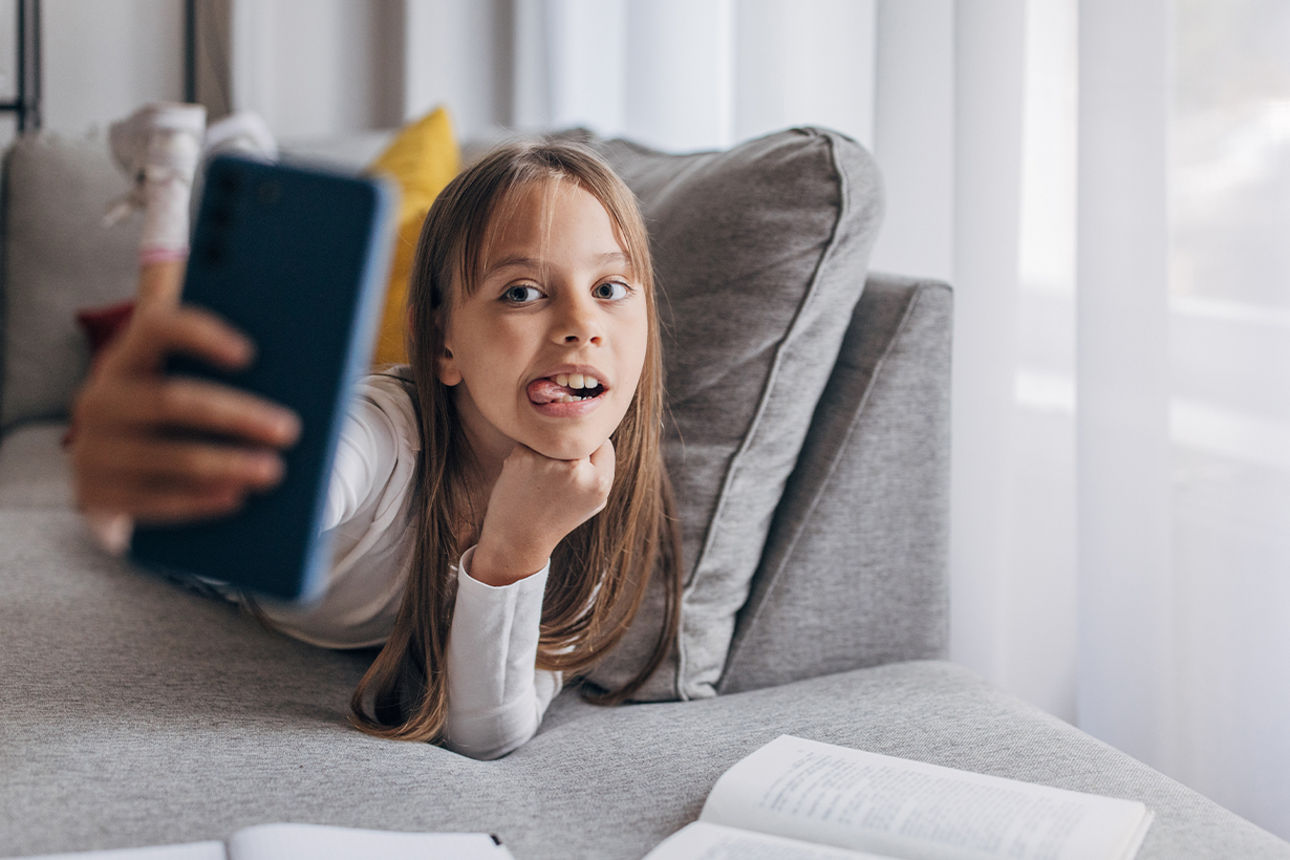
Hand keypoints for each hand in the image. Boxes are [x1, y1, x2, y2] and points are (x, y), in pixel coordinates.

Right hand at [71, 302, 300, 525]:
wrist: (105, 474)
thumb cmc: (159, 411)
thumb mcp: (168, 370)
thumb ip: (195, 329)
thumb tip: (227, 274)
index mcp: (124, 357)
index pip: (156, 327)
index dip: (200, 335)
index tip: (249, 353)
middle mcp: (100, 399)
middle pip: (172, 401)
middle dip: (236, 415)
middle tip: (289, 429)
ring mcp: (93, 450)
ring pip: (169, 457)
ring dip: (227, 464)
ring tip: (274, 470)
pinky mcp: (97, 496)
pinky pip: (156, 501)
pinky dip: (201, 500)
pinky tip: (238, 497)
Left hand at [471, 438, 615, 585]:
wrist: (519, 537)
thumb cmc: (559, 516)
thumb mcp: (595, 501)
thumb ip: (602, 468)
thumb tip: (597, 427)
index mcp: (599, 482)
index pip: (602, 443)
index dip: (590, 453)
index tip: (578, 469)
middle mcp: (576, 470)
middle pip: (577, 437)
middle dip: (568, 448)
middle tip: (556, 475)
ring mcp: (548, 462)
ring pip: (552, 436)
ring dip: (547, 449)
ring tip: (541, 479)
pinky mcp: (523, 457)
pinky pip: (531, 441)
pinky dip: (529, 454)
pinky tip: (525, 476)